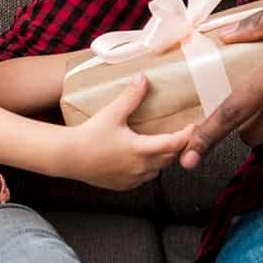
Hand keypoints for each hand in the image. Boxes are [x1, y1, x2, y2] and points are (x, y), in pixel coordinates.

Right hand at [67, 74, 194, 190]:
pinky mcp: (123, 185)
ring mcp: (132, 179)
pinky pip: (144, 178)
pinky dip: (149, 167)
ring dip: (164, 158)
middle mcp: (140, 167)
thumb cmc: (89, 135)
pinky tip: (144, 157)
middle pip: (169, 157)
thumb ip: (130, 96)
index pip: (174, 144)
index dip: (187, 135)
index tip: (193, 126)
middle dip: (177, 145)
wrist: (68, 157)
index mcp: (141, 150)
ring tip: (164, 143)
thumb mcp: (112, 113)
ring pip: (158, 169)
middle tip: (182, 132)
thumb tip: (143, 78)